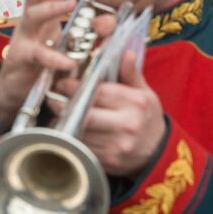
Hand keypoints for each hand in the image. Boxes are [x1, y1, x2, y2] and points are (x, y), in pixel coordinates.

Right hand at [0, 0, 88, 129]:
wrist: (16, 89)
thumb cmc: (43, 61)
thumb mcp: (68, 44)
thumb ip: (90, 31)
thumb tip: (110, 20)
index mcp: (42, 14)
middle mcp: (31, 21)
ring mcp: (24, 38)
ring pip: (33, 15)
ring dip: (52, 8)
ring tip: (71, 3)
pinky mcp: (21, 58)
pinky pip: (37, 54)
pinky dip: (53, 57)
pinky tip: (68, 61)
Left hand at [48, 51, 165, 177]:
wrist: (159, 152)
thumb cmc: (147, 117)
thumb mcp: (145, 93)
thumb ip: (130, 73)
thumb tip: (125, 52)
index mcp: (135, 103)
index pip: (98, 91)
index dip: (75, 87)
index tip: (62, 83)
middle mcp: (127, 124)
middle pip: (86, 113)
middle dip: (64, 104)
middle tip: (53, 98)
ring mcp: (117, 145)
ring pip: (81, 131)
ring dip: (64, 121)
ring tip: (57, 112)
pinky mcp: (109, 160)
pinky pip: (83, 147)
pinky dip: (72, 138)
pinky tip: (67, 129)